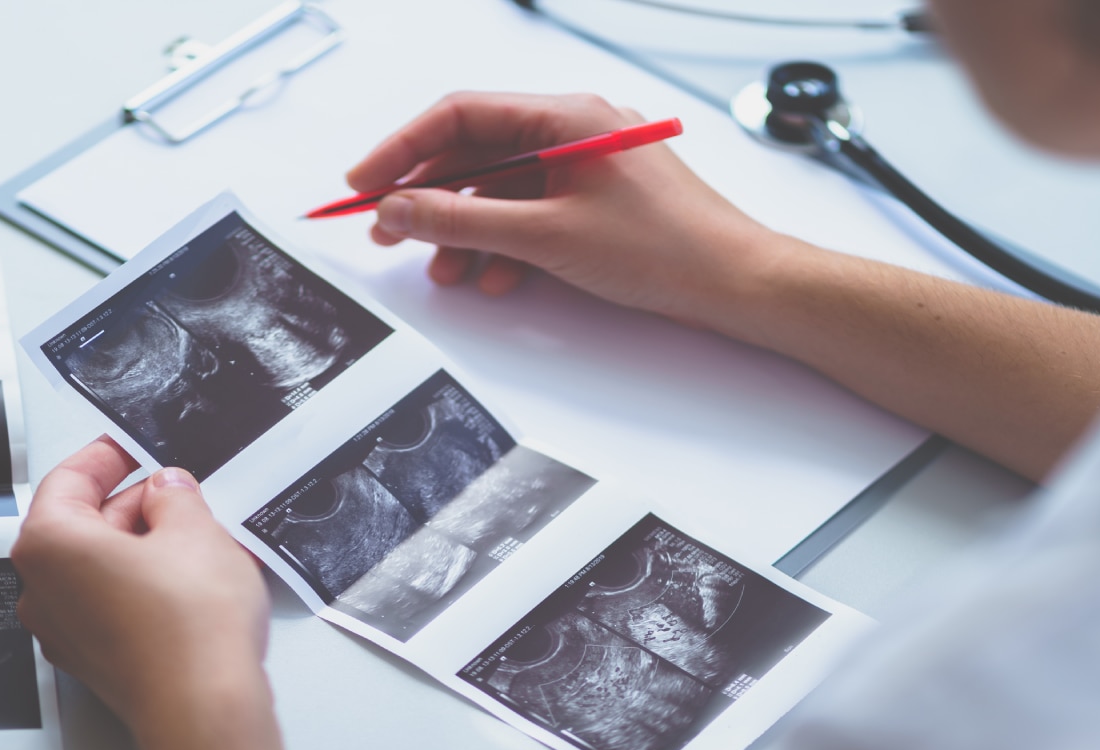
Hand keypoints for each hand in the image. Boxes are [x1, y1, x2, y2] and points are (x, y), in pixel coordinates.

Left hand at [12, 438, 269, 731]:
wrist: (206, 708)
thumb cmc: (189, 629)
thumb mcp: (196, 529)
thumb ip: (175, 497)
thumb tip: (168, 490)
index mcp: (50, 544)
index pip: (69, 479)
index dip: (107, 456)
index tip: (130, 446)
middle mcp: (42, 590)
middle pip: (81, 525)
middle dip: (132, 505)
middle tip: (180, 491)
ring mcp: (65, 632)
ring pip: (99, 567)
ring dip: (143, 546)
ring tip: (198, 536)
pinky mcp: (96, 661)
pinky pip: (112, 604)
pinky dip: (144, 584)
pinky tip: (190, 579)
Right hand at [348, 91, 793, 335]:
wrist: (735, 284)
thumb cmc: (666, 248)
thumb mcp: (544, 236)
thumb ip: (462, 220)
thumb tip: (400, 209)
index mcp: (565, 115)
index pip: (459, 115)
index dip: (401, 150)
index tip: (363, 185)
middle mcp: (574, 130)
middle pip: (475, 153)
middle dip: (428, 198)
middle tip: (388, 233)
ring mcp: (586, 165)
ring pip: (500, 189)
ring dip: (465, 231)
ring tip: (446, 270)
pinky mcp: (596, 201)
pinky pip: (531, 213)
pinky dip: (505, 244)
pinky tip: (497, 277)